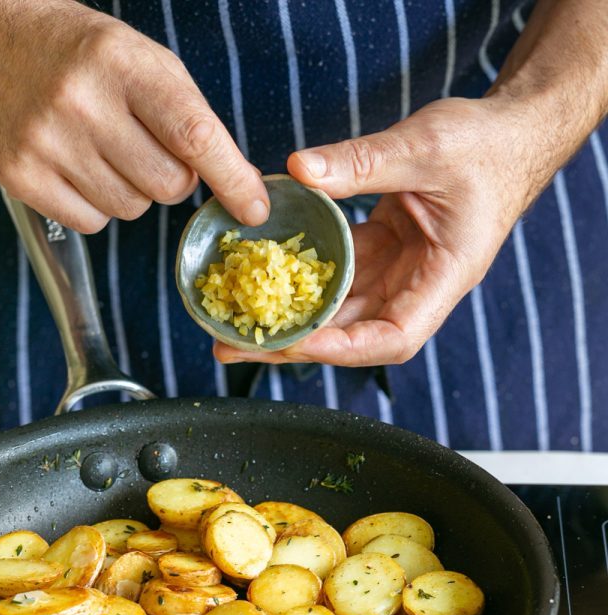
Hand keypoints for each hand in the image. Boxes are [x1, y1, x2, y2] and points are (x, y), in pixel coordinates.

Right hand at [0, 0, 267, 231]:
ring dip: (131, 190)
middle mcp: (81, 102)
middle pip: (166, 186)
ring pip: (131, 209)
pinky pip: (92, 223)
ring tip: (102, 149)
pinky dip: (95, 205)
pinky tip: (77, 166)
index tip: (255, 208)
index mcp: (121, 64)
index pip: (193, 135)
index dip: (231, 178)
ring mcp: (45, 142)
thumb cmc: (80, 53)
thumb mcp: (141, 60)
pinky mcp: (20, 175)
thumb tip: (240, 185)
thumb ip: (189, 117)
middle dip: (170, 178)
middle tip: (143, 146)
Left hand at [214, 96, 546, 366]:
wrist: (512, 134)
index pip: (395, 336)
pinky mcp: (385, 251)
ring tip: (236, 320)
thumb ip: (362, 161)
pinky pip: (340, 272)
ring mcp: (400, 271)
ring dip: (292, 314)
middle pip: (354, 332)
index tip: (298, 341)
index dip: (345, 347)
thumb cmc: (487, 145)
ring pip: (341, 307)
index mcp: (446, 276)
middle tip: (235, 344)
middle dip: (296, 341)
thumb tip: (300, 170)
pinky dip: (305, 275)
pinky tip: (266, 275)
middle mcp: (419, 285)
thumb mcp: (425, 146)